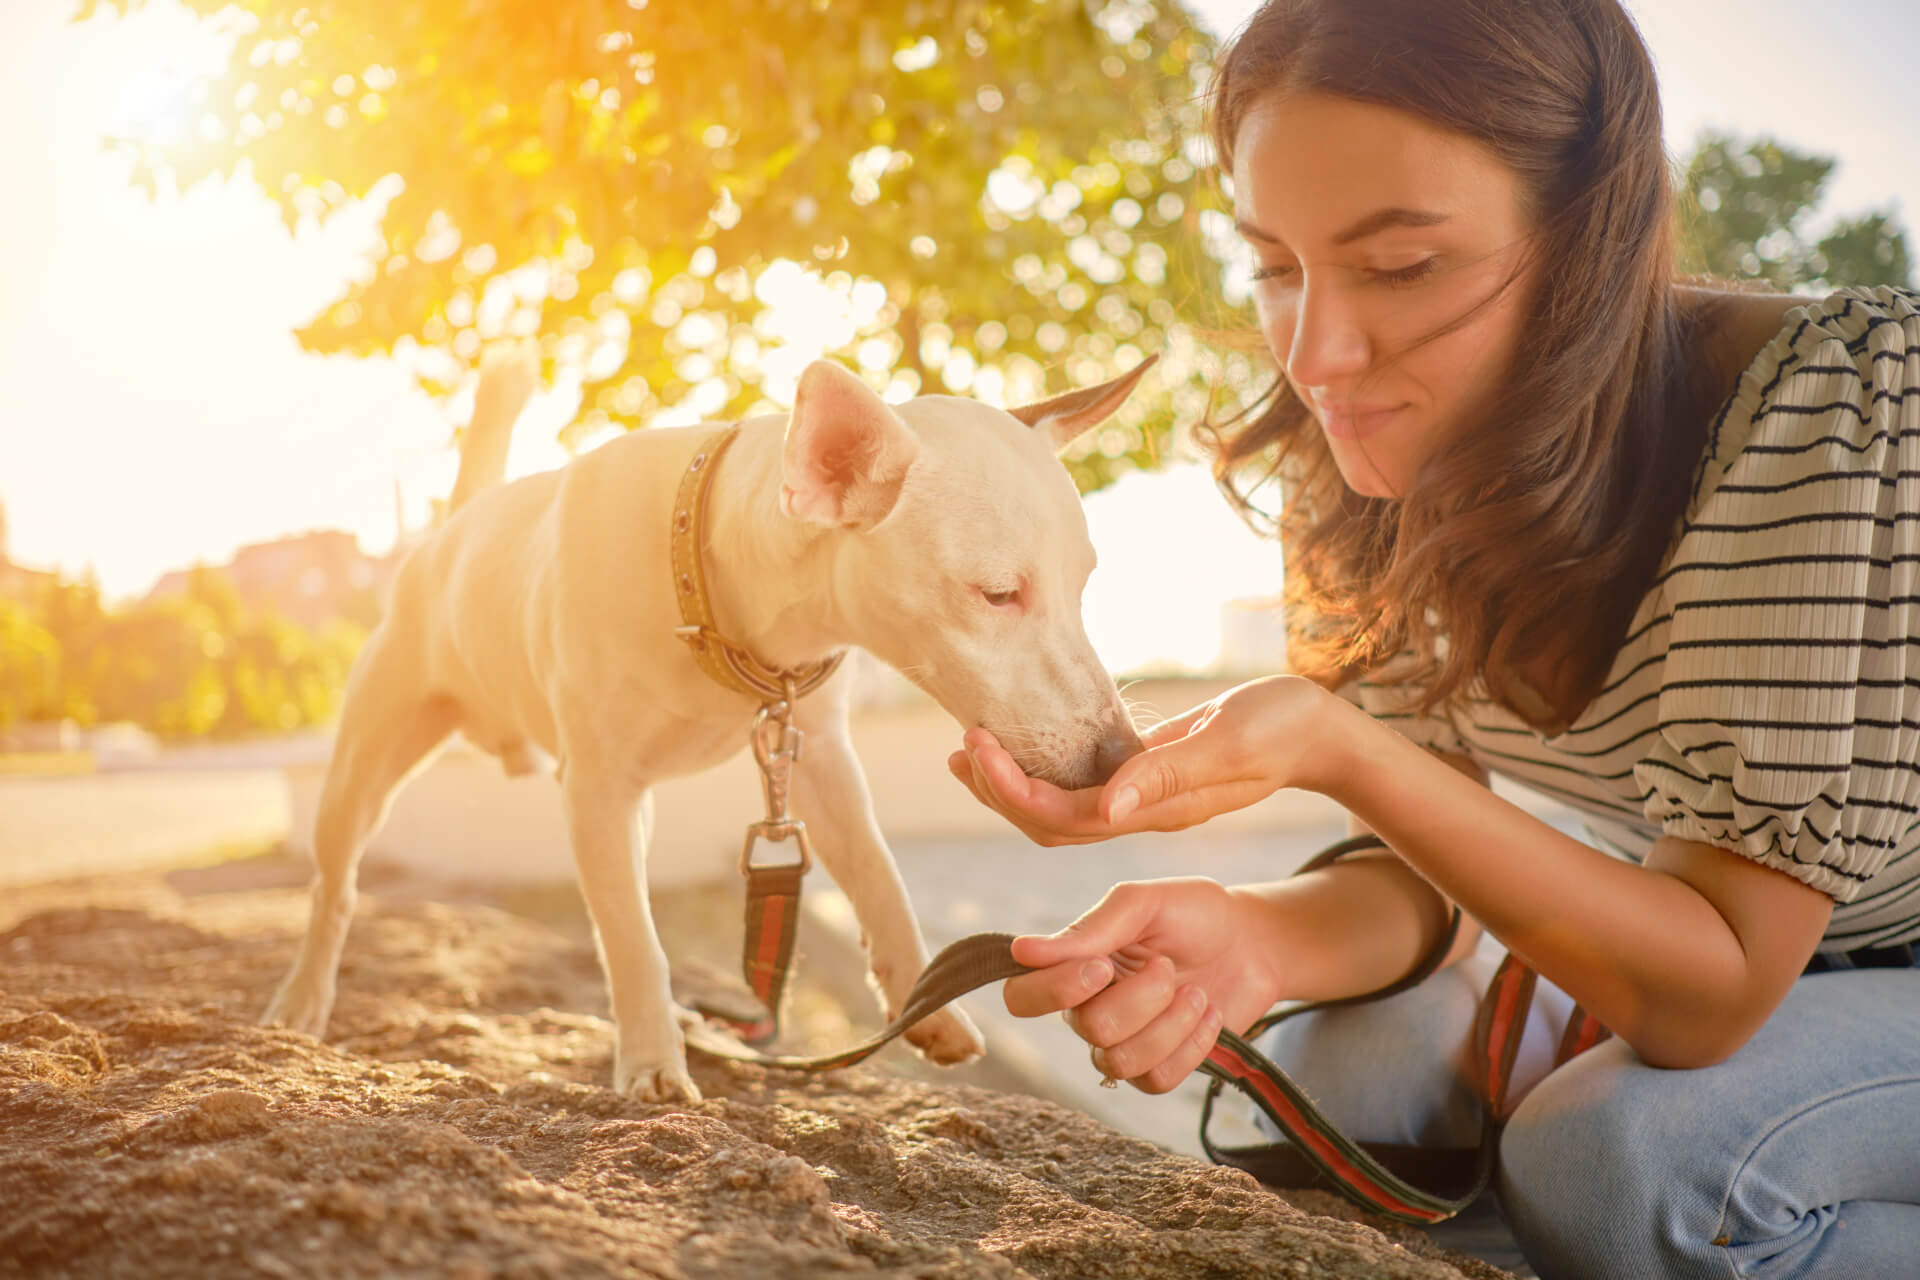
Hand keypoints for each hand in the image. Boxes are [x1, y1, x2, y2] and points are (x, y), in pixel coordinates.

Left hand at [947, 674, 1341, 845]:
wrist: (1319, 732)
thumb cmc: (1282, 728)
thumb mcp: (1230, 745)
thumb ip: (1170, 774)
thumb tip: (1110, 806)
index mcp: (1159, 811)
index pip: (1068, 817)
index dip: (1015, 790)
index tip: (978, 746)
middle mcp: (1144, 813)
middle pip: (1054, 824)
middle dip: (1000, 791)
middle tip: (962, 748)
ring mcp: (1145, 798)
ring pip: (1063, 808)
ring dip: (1012, 784)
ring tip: (970, 749)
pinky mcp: (1148, 776)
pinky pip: (1082, 784)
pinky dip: (1044, 768)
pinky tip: (1021, 743)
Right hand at [1001, 878, 1287, 1093]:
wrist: (1253, 942)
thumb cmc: (1194, 913)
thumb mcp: (1144, 904)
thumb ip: (1089, 929)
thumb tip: (1021, 951)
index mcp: (1073, 965)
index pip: (1022, 997)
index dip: (1056, 990)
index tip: (1103, 966)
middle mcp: (1087, 1008)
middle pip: (1087, 1029)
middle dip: (1140, 998)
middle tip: (1167, 966)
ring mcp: (1123, 1042)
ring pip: (1120, 1062)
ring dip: (1170, 1023)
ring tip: (1196, 992)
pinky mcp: (1159, 1067)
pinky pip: (1156, 1080)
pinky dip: (1192, 1045)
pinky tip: (1209, 1014)